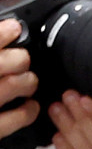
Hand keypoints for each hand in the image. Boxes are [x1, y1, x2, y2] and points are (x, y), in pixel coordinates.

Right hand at [0, 19, 38, 138]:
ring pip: (13, 85)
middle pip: (4, 63)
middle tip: (22, 59)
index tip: (13, 28)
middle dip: (19, 58)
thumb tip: (2, 37)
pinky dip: (28, 112)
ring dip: (27, 81)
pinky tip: (31, 106)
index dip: (2, 34)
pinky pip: (14, 120)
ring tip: (29, 81)